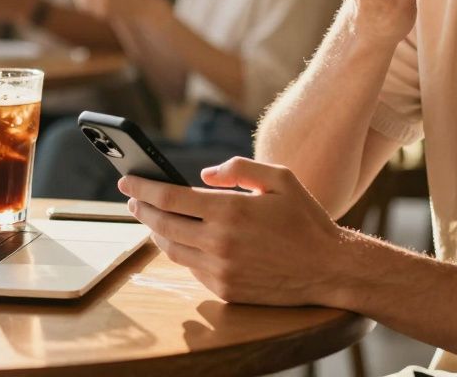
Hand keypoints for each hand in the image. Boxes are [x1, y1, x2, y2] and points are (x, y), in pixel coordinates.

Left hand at [119, 157, 346, 306]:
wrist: (329, 269)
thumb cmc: (305, 219)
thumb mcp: (279, 178)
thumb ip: (239, 168)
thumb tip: (203, 176)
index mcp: (230, 210)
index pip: (169, 198)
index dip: (143, 188)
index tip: (127, 179)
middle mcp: (219, 242)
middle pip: (163, 224)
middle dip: (141, 209)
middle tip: (132, 198)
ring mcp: (220, 270)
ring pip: (172, 249)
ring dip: (156, 232)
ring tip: (151, 217)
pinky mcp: (225, 289)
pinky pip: (191, 268)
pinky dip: (180, 251)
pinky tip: (179, 239)